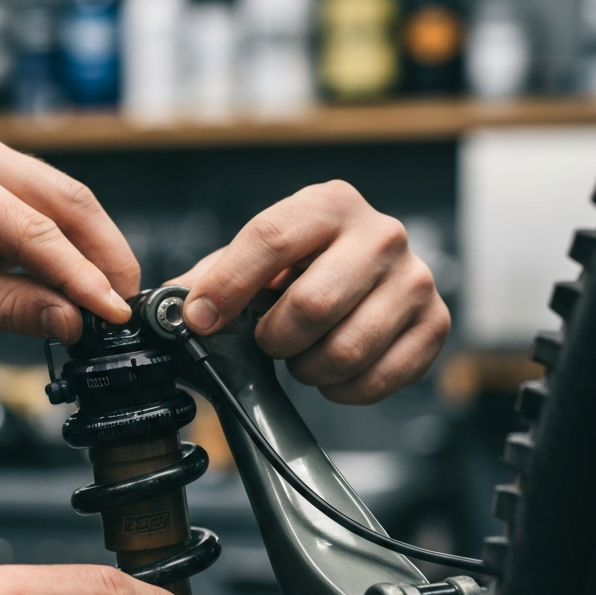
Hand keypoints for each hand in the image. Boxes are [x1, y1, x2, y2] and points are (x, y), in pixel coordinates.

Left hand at [0, 125, 139, 344]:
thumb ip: (5, 309)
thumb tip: (73, 320)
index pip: (32, 228)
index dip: (80, 276)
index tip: (113, 314)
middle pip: (65, 201)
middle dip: (103, 257)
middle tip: (125, 310)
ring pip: (67, 200)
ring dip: (95, 250)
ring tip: (112, 302)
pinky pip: (51, 207)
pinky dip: (74, 245)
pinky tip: (87, 281)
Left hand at [176, 181, 449, 403]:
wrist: (361, 280)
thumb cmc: (297, 270)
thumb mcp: (249, 263)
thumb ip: (206, 281)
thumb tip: (160, 310)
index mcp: (328, 205)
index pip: (270, 240)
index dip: (227, 287)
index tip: (200, 319)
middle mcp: (380, 234)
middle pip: (312, 304)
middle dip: (273, 337)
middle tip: (268, 340)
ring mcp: (415, 279)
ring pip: (345, 349)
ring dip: (308, 367)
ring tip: (302, 355)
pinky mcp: (434, 324)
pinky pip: (380, 378)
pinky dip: (344, 389)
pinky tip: (334, 373)